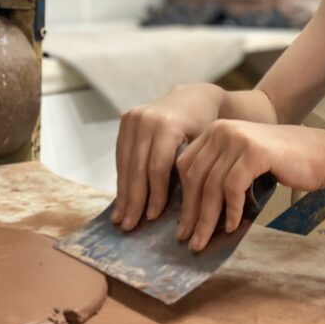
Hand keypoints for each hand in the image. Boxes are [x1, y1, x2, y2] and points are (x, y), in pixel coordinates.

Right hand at [111, 84, 223, 230]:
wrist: (192, 98)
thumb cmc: (203, 127)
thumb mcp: (202, 145)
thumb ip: (189, 170)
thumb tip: (182, 211)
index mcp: (168, 124)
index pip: (157, 167)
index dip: (154, 194)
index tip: (153, 218)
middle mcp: (146, 119)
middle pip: (137, 167)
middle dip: (134, 199)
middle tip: (130, 225)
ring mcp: (133, 118)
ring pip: (125, 163)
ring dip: (123, 193)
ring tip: (121, 218)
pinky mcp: (124, 121)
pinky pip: (121, 155)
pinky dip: (121, 179)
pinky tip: (121, 198)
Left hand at [175, 120, 324, 250]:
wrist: (318, 154)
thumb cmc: (281, 164)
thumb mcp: (242, 163)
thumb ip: (219, 175)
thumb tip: (192, 213)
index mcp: (214, 131)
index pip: (185, 166)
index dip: (181, 197)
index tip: (182, 224)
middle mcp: (221, 130)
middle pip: (195, 177)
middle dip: (190, 213)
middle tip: (187, 239)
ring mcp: (237, 138)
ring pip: (211, 185)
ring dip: (207, 218)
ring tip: (204, 240)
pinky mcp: (253, 151)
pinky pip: (232, 187)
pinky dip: (230, 210)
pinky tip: (232, 226)